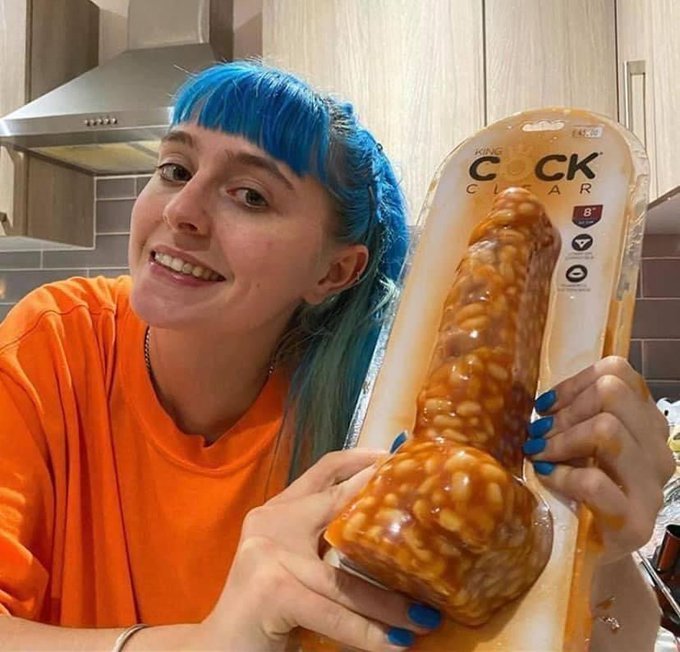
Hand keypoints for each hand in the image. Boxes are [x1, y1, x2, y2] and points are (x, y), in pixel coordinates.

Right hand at [199, 449, 441, 651]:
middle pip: (336, 502)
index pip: (323, 470)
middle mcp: (271, 521)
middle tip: (425, 512)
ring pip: (344, 577)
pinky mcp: (272, 589)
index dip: (361, 460)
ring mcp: (269, 553)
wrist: (218, 650)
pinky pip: (333, 613)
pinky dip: (367, 634)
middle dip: (381, 502)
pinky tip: (394, 645)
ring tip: (425, 615)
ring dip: (389, 602)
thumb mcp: (295, 563)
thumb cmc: (265, 607)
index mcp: (278, 509)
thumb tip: (384, 541)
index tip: (396, 457)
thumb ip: (323, 543)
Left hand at [523, 355, 674, 562]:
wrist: (588, 548)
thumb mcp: (577, 440)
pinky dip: (563, 475)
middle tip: (539, 433)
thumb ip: (572, 413)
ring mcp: (652, 487)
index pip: (618, 372)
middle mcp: (657, 448)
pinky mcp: (636, 523)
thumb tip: (540, 401)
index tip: (546, 405)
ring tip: (540, 453)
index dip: (574, 383)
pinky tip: (549, 476)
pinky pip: (595, 480)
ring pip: (608, 430)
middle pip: (613, 393)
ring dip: (562, 440)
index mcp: (645, 422)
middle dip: (565, 412)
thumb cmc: (576, 486)